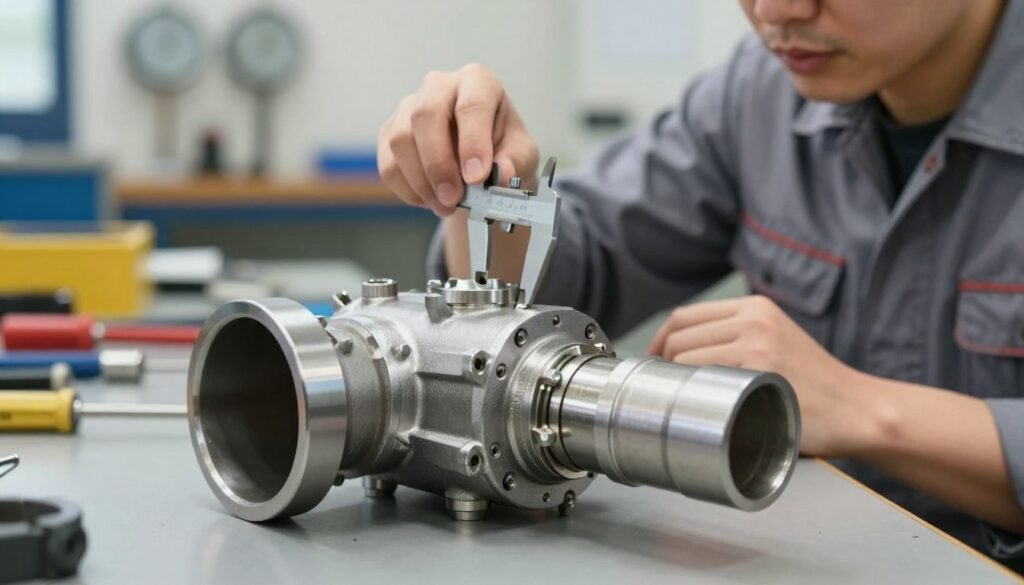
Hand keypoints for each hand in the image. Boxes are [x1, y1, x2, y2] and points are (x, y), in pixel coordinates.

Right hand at [377, 63, 538, 217]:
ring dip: (422, 182)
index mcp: (477, 82)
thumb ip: (514, 163)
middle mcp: (439, 86)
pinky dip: (409, 190)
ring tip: (447, 205)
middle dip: (438, 163)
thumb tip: (499, 176)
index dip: (472, 143)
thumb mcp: (521, 155)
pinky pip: (389, 164)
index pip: (471, 104)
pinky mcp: (390, 133)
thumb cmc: (503, 149)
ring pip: (400, 141)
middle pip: (425, 115)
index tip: (476, 178)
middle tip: (453, 198)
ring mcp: (409, 107)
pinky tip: (430, 200)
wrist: (480, 161)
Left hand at [647, 295, 867, 456]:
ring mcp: (756, 343)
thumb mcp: (776, 342)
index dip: (658, 343)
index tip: (653, 366)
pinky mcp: (759, 370)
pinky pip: (703, 380)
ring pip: (684, 360)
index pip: (683, 317)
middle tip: (672, 394)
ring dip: (679, 385)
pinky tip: (704, 410)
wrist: (860, 411)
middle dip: (665, 367)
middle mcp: (753, 318)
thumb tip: (679, 354)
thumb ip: (735, 338)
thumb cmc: (816, 388)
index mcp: (755, 307)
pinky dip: (695, 397)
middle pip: (677, 337)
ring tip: (693, 405)